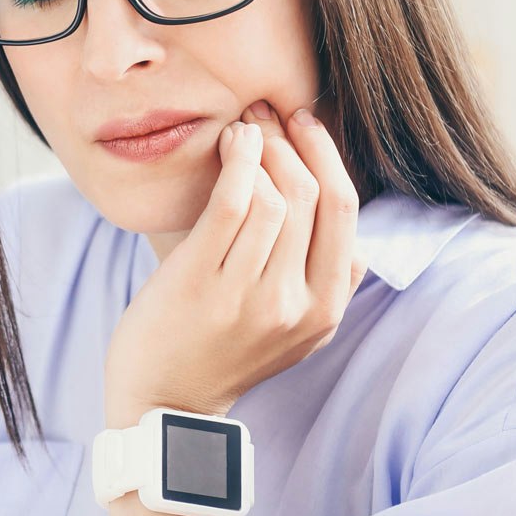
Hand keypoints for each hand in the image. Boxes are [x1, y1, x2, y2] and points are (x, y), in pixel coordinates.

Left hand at [103, 100, 367, 425]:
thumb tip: (352, 238)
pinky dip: (237, 161)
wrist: (163, 402)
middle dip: (292, 141)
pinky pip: (232, 203)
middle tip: (267, 113)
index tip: (305, 124)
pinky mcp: (202, 282)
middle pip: (311, 196)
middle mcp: (294, 305)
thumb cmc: (224, 351)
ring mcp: (248, 296)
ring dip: (260, 147)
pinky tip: (230, 144)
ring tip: (242, 128)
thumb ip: (327, 287)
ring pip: (274, 196)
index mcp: (324, 311)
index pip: (344, 212)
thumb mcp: (295, 332)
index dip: (327, 157)